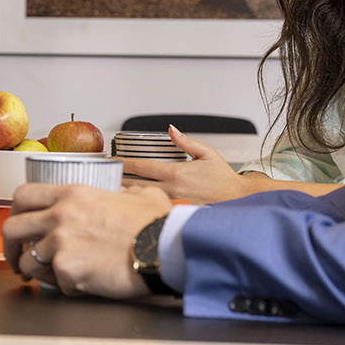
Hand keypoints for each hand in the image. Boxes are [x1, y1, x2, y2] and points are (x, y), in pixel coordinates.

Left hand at [1, 182, 170, 299]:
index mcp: (72, 194)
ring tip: (49, 278)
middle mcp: (61, 214)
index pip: (23, 195)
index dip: (15, 212)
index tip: (19, 226)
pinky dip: (64, 287)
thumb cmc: (155, 224)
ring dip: (36, 272)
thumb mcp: (137, 194)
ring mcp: (62, 241)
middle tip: (17, 259)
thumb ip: (119, 192)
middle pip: (12, 227)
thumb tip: (122, 194)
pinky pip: (53, 282)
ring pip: (28, 260)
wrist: (165, 248)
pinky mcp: (68, 268)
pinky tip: (80, 284)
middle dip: (9, 247)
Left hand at [120, 125, 249, 203]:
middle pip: (136, 185)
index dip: (123, 163)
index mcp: (176, 174)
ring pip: (144, 199)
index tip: (112, 160)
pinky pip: (155, 209)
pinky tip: (134, 202)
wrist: (239, 200)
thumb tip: (171, 130)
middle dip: (119, 180)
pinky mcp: (178, 215)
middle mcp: (172, 190)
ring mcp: (174, 205)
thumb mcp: (206, 153)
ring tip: (113, 187)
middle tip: (105, 175)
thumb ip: (185, 142)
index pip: (141, 167)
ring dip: (129, 194)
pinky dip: (144, 205)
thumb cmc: (223, 178)